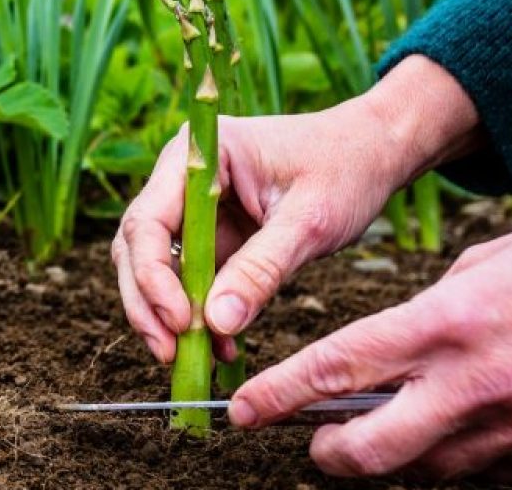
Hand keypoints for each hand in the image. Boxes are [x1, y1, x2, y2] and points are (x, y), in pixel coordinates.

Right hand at [113, 56, 480, 362]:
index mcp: (198, 154)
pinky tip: (221, 347)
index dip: (153, 275)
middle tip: (170, 352)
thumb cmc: (346, 170)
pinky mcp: (210, 236)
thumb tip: (217, 324)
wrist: (374, 154)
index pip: (148, 220)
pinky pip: (188, 281)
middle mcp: (181, 178)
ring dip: (166, 314)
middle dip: (148, 302)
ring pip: (153, 267)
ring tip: (192, 357)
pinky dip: (198, 316)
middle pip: (137, 246)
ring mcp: (192, 209)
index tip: (181, 321)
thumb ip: (262, 269)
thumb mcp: (309, 222)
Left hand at [230, 208, 511, 478]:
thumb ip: (421, 319)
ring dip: (398, 453)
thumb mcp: (480, 268)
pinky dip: (461, 451)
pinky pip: (486, 468)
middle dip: (327, 453)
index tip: (242, 409)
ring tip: (395, 421)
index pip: (338, 368)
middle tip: (313, 441)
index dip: (279, 395)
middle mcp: (479, 384)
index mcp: (448, 323)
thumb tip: (378, 361)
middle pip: (371, 450)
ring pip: (427, 469)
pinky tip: (465, 419)